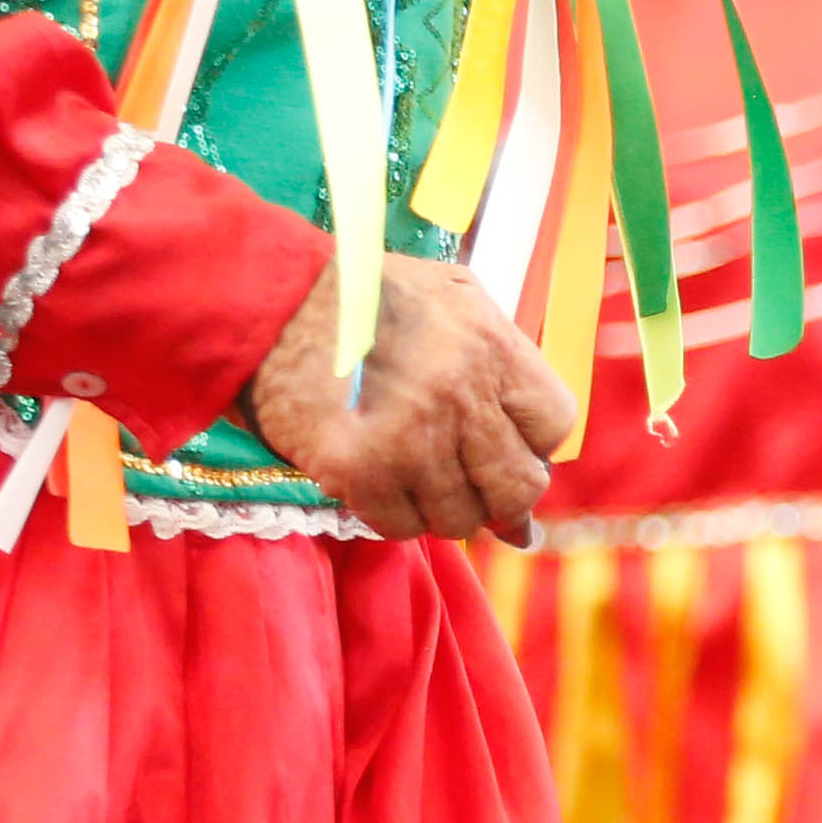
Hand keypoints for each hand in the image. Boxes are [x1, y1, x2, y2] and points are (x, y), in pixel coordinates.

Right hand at [242, 251, 581, 543]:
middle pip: (518, 486)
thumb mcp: (451, 297)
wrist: (268, 301)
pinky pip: (399, 525)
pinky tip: (379, 490)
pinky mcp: (356, 470)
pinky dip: (394, 517)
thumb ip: (500, 360)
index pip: (553, 426)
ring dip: (444, 510)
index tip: (509, 449)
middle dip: (501, 498)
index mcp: (492, 346)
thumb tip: (532, 446)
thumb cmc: (363, 297)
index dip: (533, 446)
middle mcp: (460, 395)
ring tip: (420, 484)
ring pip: (460, 516)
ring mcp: (410, 438)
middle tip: (475, 491)